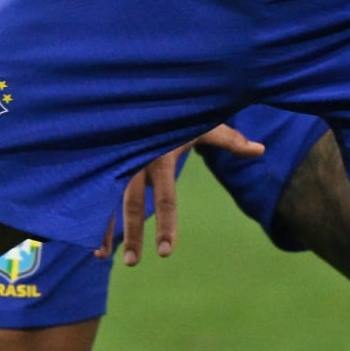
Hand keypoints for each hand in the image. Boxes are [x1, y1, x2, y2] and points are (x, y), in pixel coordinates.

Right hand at [96, 124, 265, 266]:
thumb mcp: (200, 122)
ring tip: (102, 257)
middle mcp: (136, 161)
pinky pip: (95, 190)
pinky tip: (89, 236)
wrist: (135, 88)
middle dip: (132, 234)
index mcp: (161, 156)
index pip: (166, 198)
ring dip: (105, 230)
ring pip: (108, 200)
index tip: (167, 252)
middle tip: (133, 263)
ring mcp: (116, 161)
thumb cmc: (173, 107)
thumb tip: (260, 150)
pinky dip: (91, 213)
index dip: (167, 225)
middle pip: (133, 205)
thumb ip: (229, 139)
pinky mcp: (103, 160)